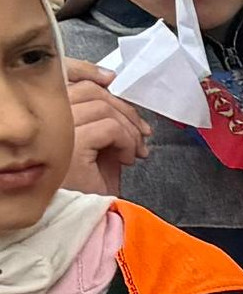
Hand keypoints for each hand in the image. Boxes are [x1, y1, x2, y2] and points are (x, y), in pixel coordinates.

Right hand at [62, 61, 144, 194]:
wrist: (87, 221)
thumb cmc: (91, 191)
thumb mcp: (100, 151)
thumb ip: (105, 125)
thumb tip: (124, 109)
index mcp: (52, 116)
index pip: (69, 79)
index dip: (92, 73)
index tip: (114, 82)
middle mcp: (49, 120)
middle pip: (90, 90)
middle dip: (124, 110)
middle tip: (142, 134)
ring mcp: (57, 132)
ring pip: (102, 107)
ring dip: (129, 128)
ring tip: (135, 151)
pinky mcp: (71, 146)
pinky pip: (109, 127)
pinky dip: (126, 140)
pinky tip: (127, 159)